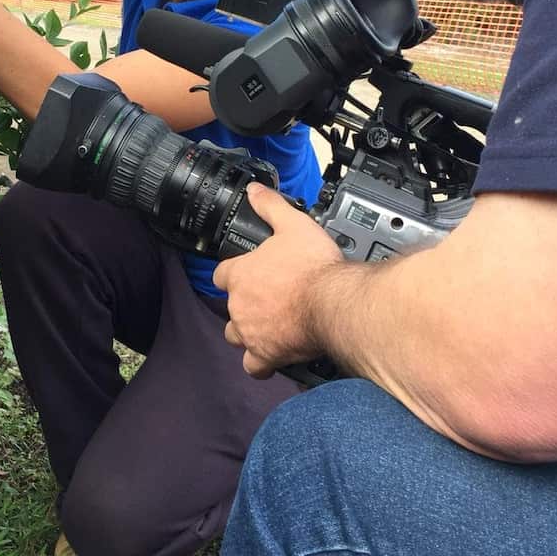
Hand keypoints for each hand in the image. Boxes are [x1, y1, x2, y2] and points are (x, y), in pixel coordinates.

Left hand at [213, 182, 344, 377]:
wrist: (335, 303)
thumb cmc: (315, 268)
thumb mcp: (293, 224)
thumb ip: (271, 206)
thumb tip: (255, 190)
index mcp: (240, 274)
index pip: (221, 274)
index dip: (234, 273)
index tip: (248, 273)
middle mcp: (239, 305)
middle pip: (229, 307)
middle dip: (244, 305)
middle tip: (268, 300)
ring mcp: (250, 332)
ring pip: (236, 336)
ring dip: (248, 332)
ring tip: (268, 326)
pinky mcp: (266, 355)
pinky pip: (253, 367)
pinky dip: (260, 363)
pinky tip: (273, 355)